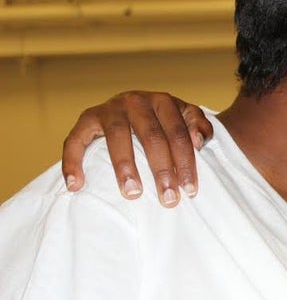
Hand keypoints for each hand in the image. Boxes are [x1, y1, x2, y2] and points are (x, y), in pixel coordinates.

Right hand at [62, 91, 212, 206]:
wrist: (143, 106)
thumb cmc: (169, 121)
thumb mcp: (190, 119)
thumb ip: (201, 127)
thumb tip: (198, 141)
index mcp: (164, 101)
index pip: (178, 134)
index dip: (186, 162)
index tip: (190, 191)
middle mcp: (136, 100)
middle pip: (152, 136)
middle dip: (161, 170)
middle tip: (168, 199)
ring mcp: (110, 108)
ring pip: (117, 136)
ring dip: (125, 167)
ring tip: (133, 193)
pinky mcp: (87, 117)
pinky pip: (76, 139)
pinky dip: (73, 161)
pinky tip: (77, 185)